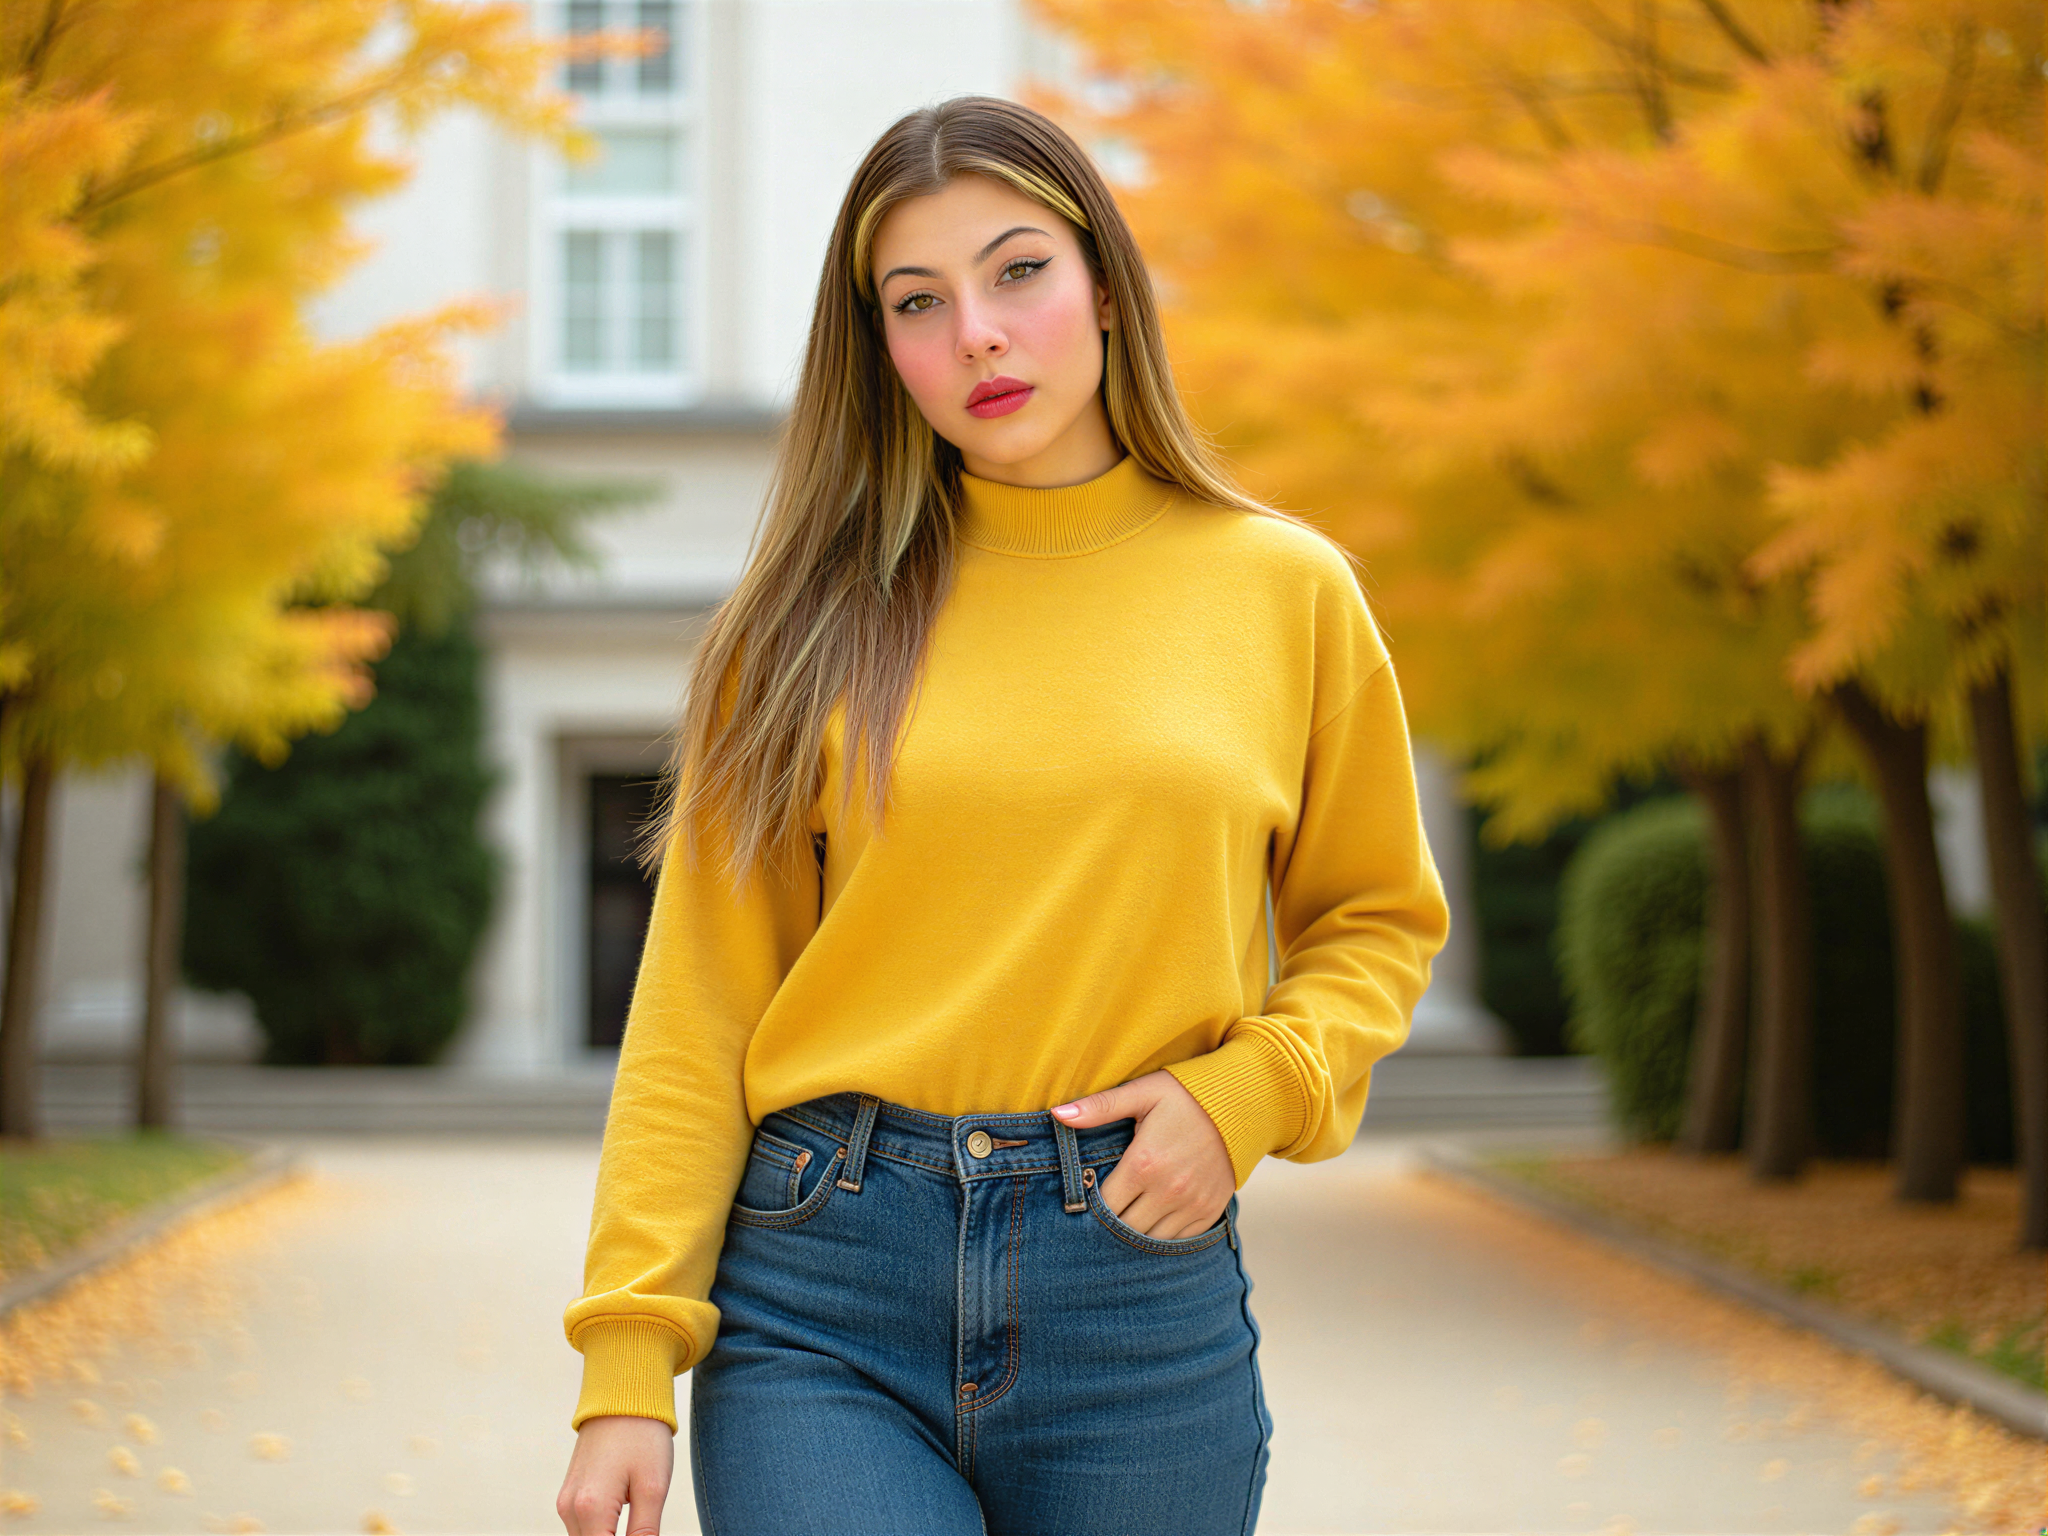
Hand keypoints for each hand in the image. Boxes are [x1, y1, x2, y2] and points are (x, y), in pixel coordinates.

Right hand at [558, 1414, 672, 1535]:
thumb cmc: (643, 1436)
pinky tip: (624, 1526)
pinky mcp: (570, 1496)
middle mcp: (569, 1509)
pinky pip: (583, 1529)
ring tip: (637, 1525)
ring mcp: (566, 1502)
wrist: (622, 1395)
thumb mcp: (653, 1488)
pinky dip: (601, 1535)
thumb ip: (644, 1533)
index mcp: (590, 1509)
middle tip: (644, 1529)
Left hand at [1052, 1069, 1234, 1239]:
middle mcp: (1168, 1191)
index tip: (1083, 1201)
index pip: (1103, 1205)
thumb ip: (1099, 1107)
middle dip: (1108, 1226)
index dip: (1088, 1207)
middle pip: (1124, 1230)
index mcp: (1144, 1163)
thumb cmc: (1187, 1094)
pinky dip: (1161, 1238)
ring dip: (1134, 1236)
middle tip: (1099, 1217)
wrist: (1243, 1103)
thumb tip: (1057, 1114)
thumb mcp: (1142, 1093)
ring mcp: (1192, 1205)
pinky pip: (1178, 1241)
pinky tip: (1150, 1223)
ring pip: (1150, 1241)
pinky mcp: (1210, 1212)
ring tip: (1123, 1222)